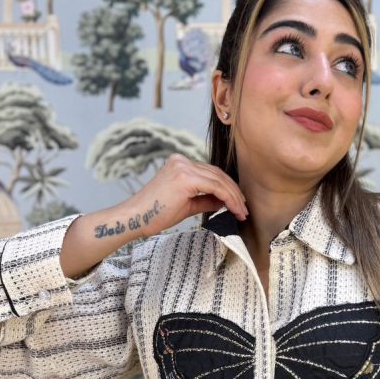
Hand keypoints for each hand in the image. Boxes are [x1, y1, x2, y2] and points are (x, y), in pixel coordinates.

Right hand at [129, 154, 248, 237]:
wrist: (135, 217)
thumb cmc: (156, 213)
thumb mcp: (187, 205)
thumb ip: (206, 200)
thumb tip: (224, 202)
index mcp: (180, 164)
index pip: (212, 173)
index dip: (229, 189)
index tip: (239, 205)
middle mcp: (182, 161)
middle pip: (218, 174)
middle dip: (234, 193)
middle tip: (244, 210)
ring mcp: (183, 167)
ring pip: (219, 180)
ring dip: (234, 197)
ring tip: (241, 213)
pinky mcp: (185, 177)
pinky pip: (214, 186)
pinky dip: (228, 198)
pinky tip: (234, 210)